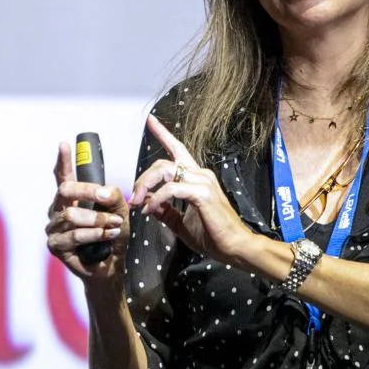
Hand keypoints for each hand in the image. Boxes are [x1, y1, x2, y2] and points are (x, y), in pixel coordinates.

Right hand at [44, 141, 129, 282]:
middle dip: (88, 192)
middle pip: (65, 190)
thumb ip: (114, 197)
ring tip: (114, 225)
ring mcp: (54, 228)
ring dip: (97, 220)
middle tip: (107, 197)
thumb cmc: (112, 238)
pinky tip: (107, 236)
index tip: (64, 144)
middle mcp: (58, 211)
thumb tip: (105, 191)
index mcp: (71, 199)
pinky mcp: (55, 246)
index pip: (63, 176)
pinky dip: (94, 235)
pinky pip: (73, 235)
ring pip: (71, 215)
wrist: (110, 268)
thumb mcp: (119, 213)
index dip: (63, 160)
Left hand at [130, 115, 254, 265]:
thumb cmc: (212, 235)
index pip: (177, 149)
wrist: (235, 248)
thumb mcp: (181, 222)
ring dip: (146, 186)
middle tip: (133, 198)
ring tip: (138, 203)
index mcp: (196, 177)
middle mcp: (200, 174)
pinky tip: (150, 210)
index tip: (150, 120)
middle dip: (143, 178)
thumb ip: (165, 210)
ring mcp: (203, 182)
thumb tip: (147, 202)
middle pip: (163, 163)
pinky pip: (171, 189)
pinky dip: (157, 199)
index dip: (163, 133)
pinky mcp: (202, 193)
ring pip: (165, 171)